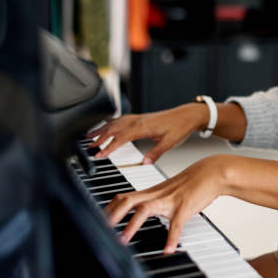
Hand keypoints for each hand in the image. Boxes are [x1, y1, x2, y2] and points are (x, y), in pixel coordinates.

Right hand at [87, 104, 207, 163]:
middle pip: (113, 128)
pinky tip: (107, 126)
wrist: (188, 115)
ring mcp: (139, 117)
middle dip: (99, 138)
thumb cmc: (180, 127)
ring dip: (102, 129)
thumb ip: (155, 153)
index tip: (99, 154)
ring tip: (89, 135)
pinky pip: (121, 119)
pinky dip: (111, 123)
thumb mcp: (169, 143)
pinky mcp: (141, 117)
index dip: (108, 147)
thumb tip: (144, 163)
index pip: (120, 138)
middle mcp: (138, 120)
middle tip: (88, 147)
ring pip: (115, 122)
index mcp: (143, 127)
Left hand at [104, 155, 227, 252]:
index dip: (109, 209)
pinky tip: (169, 249)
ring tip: (124, 241)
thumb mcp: (171, 190)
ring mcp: (171, 200)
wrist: (213, 172)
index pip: (124, 197)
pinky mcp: (185, 206)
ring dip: (132, 225)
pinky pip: (176, 223)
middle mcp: (158, 194)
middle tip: (100, 230)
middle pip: (127, 200)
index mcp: (153, 191)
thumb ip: (157, 199)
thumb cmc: (194, 182)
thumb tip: (145, 210)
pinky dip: (171, 237)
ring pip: (145, 209)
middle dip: (111, 215)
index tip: (98, 221)